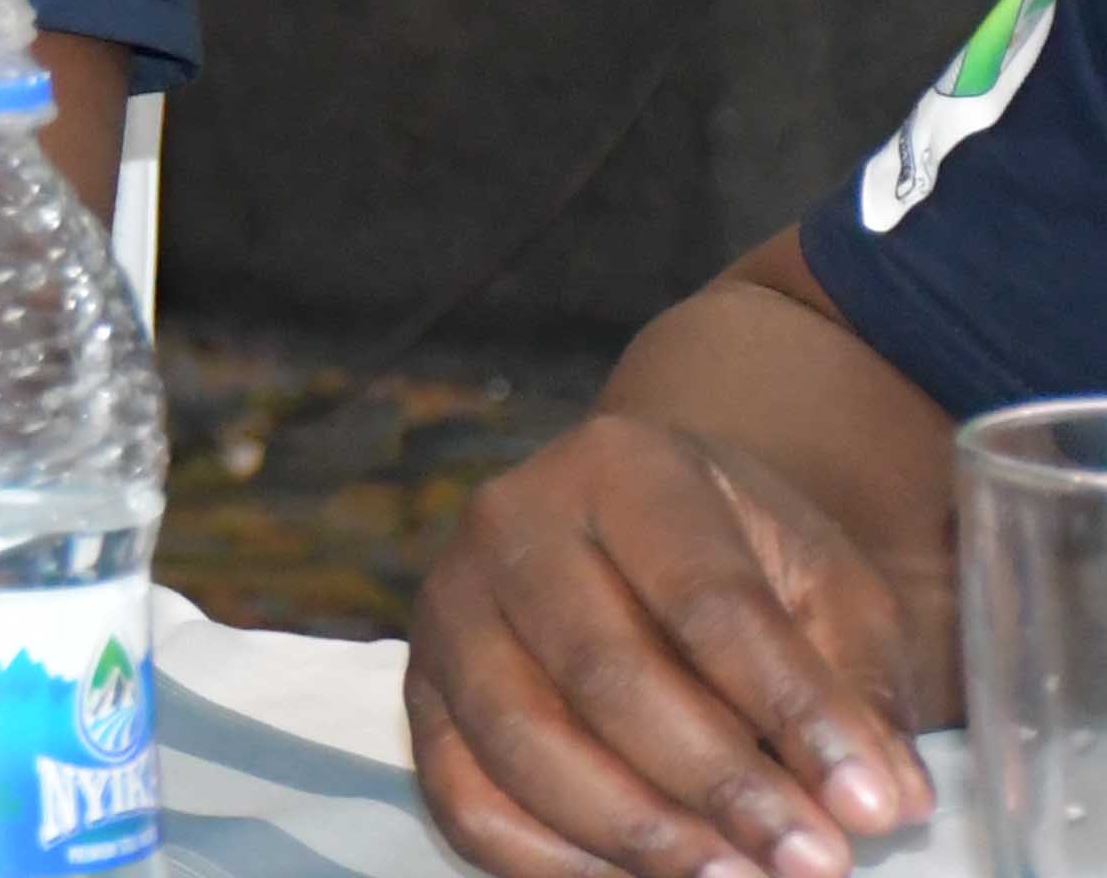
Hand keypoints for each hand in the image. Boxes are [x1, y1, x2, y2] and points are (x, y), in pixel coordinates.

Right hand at [410, 414, 930, 877]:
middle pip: (605, 671)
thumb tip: (884, 797)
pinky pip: (465, 796)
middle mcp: (512, 520)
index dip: (793, 710)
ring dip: (640, 833)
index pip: (708, 596)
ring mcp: (450, 605)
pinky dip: (553, 861)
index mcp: (625, 466)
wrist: (633, 530)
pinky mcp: (421, 689)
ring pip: (524, 741)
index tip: (874, 808)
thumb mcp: (826, 585)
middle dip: (719, 786)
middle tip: (815, 863)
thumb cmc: (744, 561)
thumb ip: (858, 686)